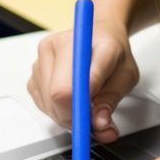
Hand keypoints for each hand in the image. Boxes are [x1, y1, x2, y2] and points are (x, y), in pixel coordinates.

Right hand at [27, 19, 139, 142]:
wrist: (100, 35)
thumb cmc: (113, 53)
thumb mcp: (126, 75)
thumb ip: (112, 99)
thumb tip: (99, 123)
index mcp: (80, 43)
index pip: (68, 86)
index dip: (79, 111)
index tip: (92, 124)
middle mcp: (54, 47)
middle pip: (54, 98)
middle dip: (76, 117)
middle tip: (95, 119)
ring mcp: (40, 60)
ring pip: (48, 104)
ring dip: (68, 115)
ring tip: (87, 104)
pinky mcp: (34, 74)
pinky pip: (42, 104)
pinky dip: (58, 111)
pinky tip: (73, 99)